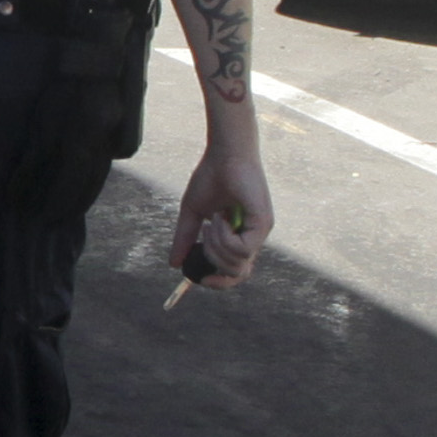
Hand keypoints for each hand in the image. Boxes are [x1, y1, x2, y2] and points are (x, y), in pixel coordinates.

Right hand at [168, 131, 276, 297]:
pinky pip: (241, 249)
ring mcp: (260, 231)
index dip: (220, 282)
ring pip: (237, 263)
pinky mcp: (263, 224)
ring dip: (216, 245)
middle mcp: (253, 236)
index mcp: (240, 236)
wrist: (224, 154)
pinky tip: (220, 217)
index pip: (236, 272)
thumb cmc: (211, 177)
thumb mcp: (192, 213)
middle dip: (213, 262)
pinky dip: (224, 237)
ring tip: (211, 221)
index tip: (200, 279)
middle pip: (238, 274)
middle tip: (203, 236)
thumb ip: (185, 238)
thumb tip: (173, 263)